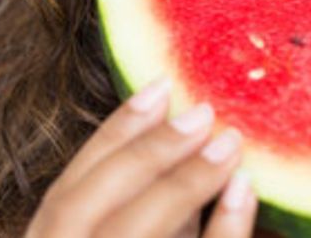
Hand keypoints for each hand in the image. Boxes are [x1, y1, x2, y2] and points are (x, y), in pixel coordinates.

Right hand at [26, 78, 257, 237]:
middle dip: (146, 154)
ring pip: (136, 232)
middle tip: (201, 111)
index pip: (66, 193)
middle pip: (91, 206)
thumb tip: (180, 138)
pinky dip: (224, 229)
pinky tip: (245, 190)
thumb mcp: (114, 232)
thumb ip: (136, 208)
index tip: (157, 87)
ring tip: (230, 141)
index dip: (112, 136)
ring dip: (186, 183)